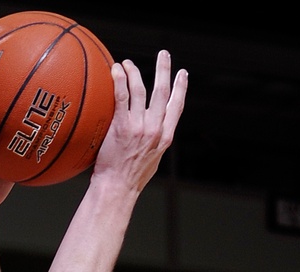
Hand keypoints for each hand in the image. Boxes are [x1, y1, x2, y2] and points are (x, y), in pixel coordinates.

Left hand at [90, 51, 186, 196]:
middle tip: (164, 54)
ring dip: (136, 72)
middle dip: (164, 70)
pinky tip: (117, 69)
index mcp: (164, 138)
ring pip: (141, 90)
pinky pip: (122, 96)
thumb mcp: (150, 163)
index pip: (176, 107)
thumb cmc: (129, 181)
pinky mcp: (122, 127)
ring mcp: (139, 127)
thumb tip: (149, 139)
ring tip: (129, 63)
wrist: (117, 189)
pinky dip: (120, 80)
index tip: (183, 74)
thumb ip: (153, 146)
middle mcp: (154, 130)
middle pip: (162, 92)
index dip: (181, 88)